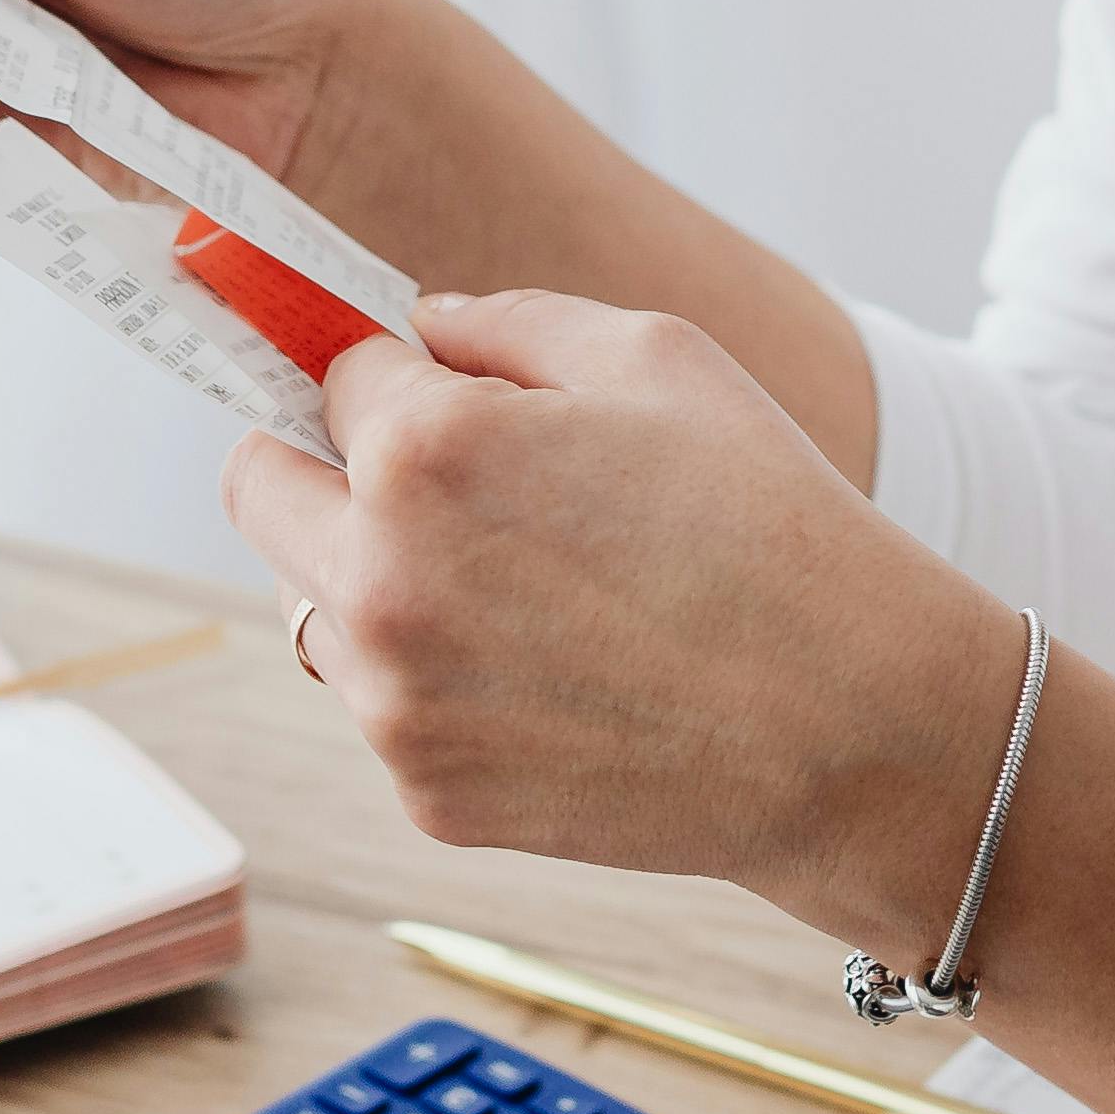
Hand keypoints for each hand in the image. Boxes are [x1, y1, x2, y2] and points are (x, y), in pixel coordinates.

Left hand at [228, 289, 1023, 920]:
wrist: (853, 728)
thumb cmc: (769, 521)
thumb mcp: (657, 356)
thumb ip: (506, 321)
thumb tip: (418, 331)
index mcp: (422, 450)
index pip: (329, 372)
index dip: (388, 368)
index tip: (403, 378)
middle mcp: (378, 577)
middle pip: (261, 487)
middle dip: (325, 461)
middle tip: (427, 473)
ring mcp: (395, 699)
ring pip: (311, 605)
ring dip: (372, 575)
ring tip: (517, 581)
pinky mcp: (426, 791)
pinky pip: (383, 704)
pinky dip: (436, 677)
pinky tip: (552, 667)